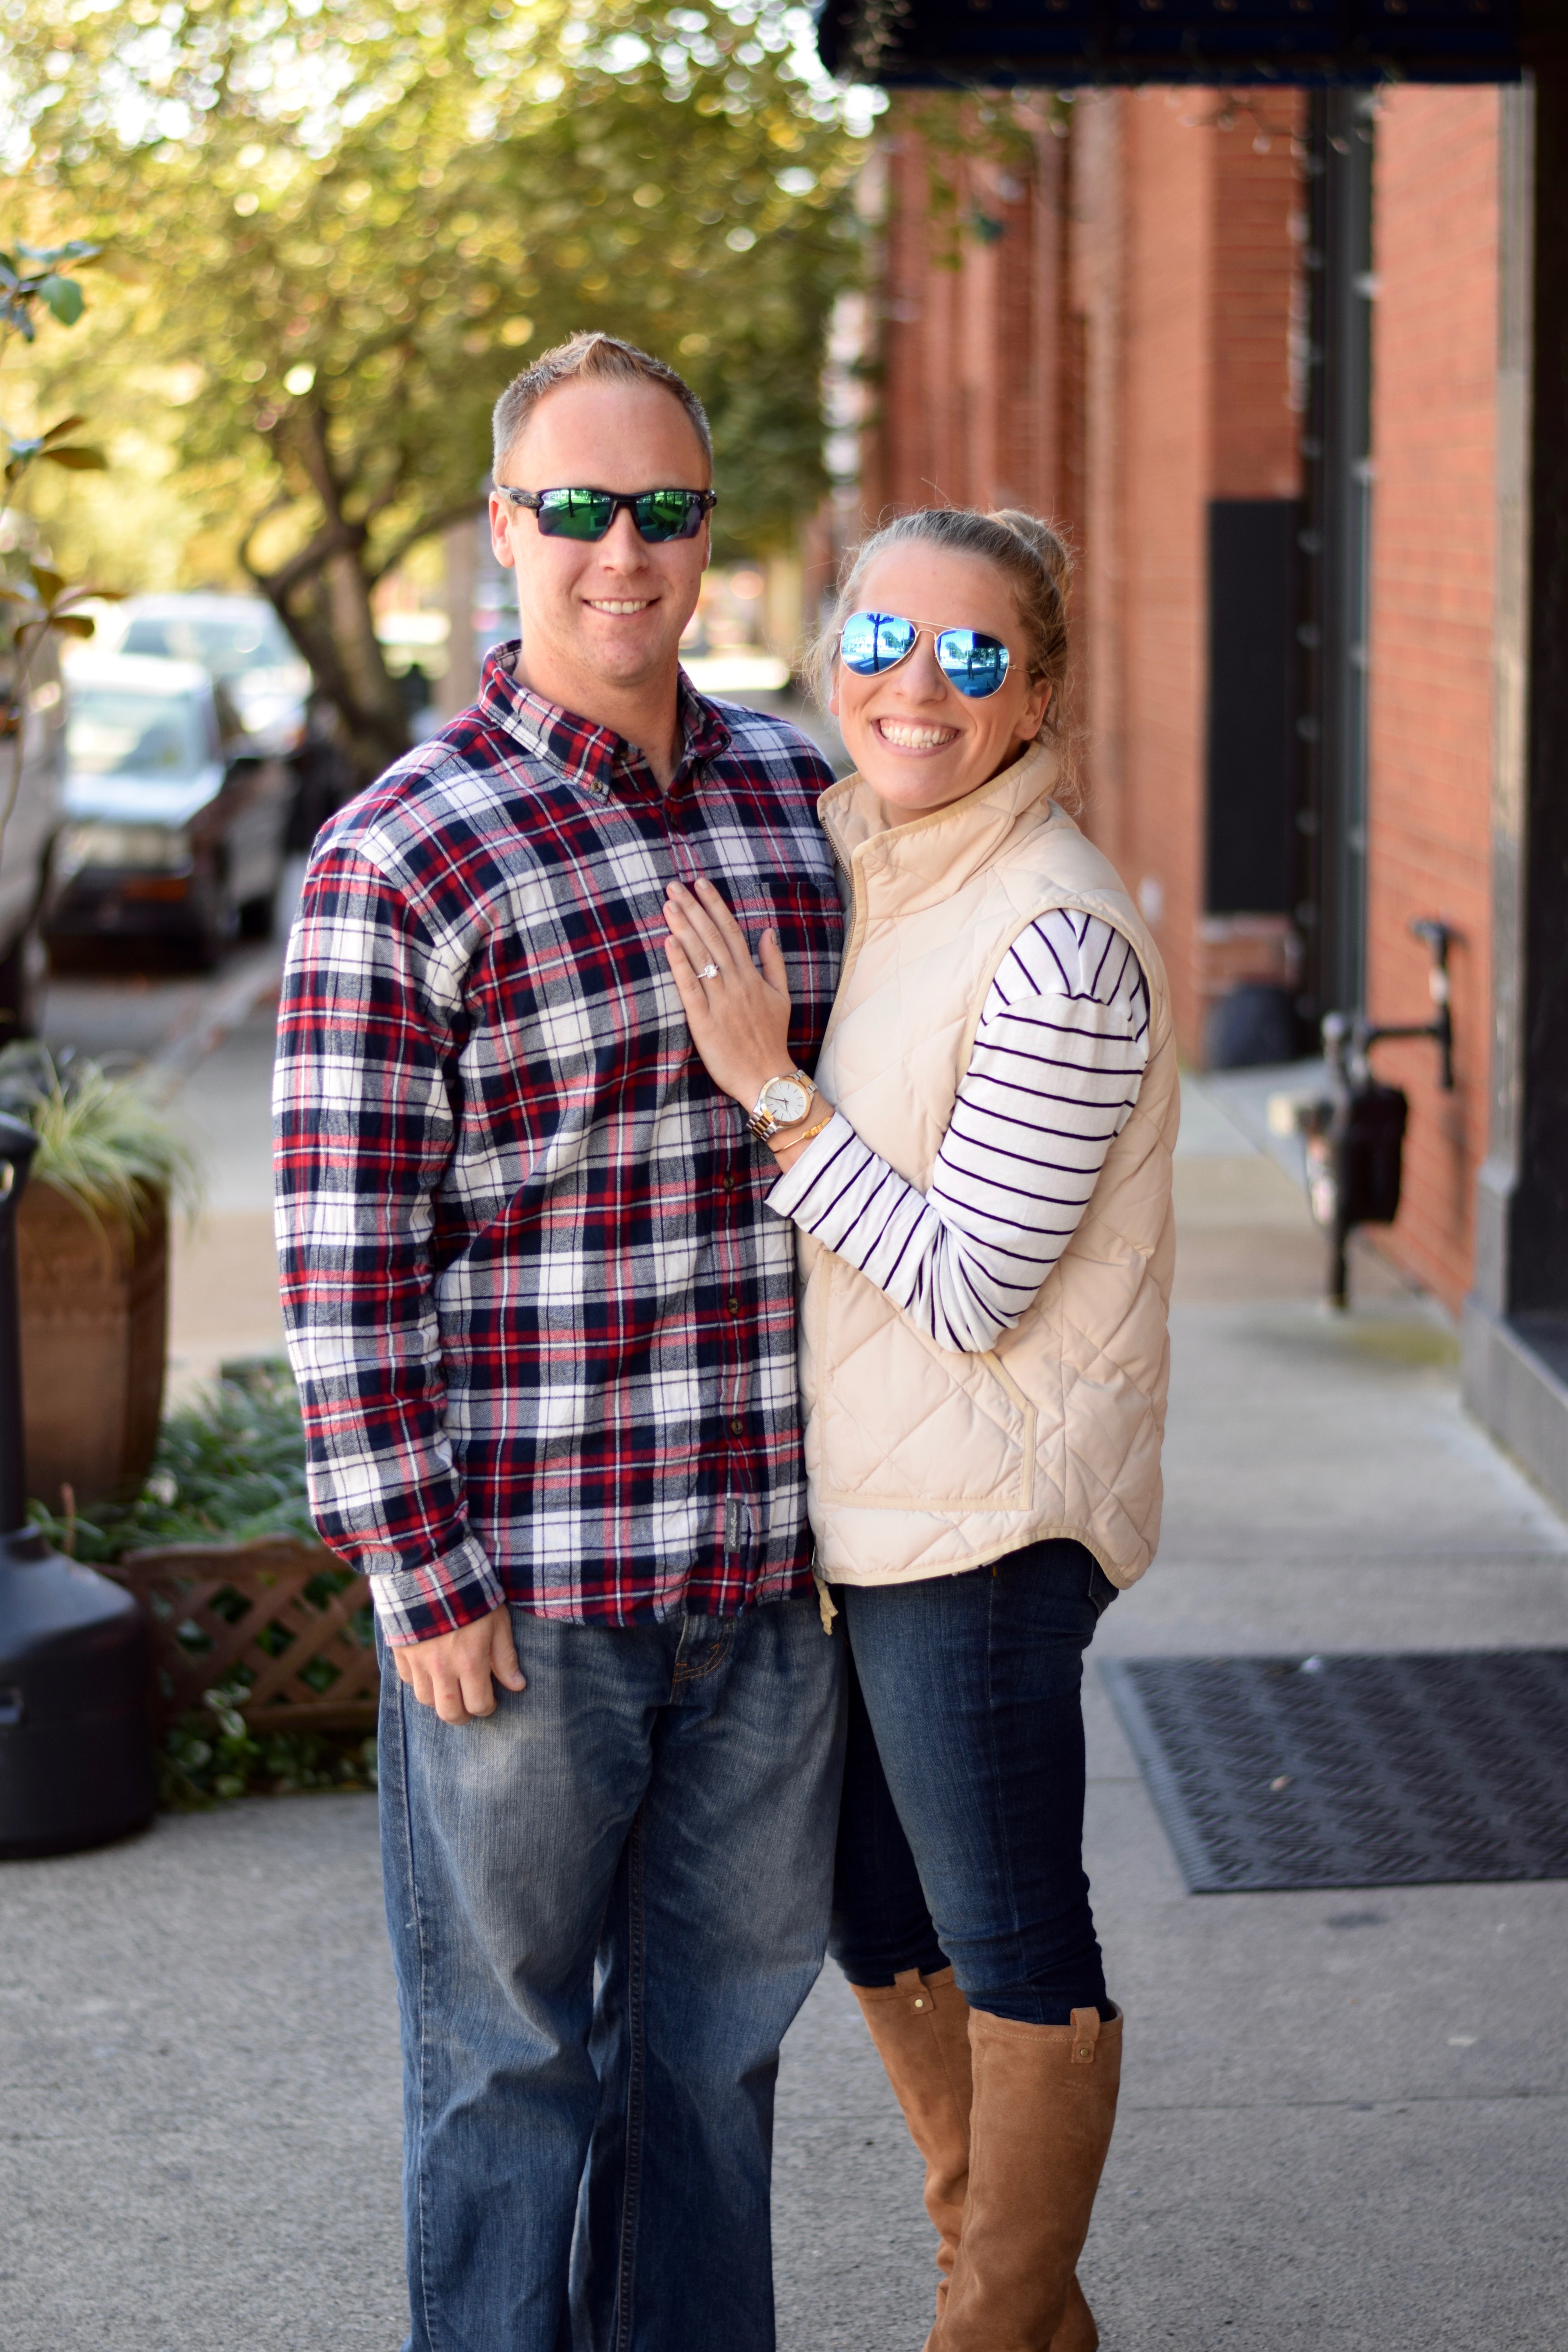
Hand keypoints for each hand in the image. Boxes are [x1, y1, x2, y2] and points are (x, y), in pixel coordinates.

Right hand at [392, 1604, 526, 1725]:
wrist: (430, 1569)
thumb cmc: (472, 1594)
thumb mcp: (497, 1622)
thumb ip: (505, 1656)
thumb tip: (518, 1686)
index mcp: (470, 1663)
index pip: (479, 1705)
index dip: (487, 1707)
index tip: (490, 1699)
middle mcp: (442, 1669)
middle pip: (449, 1713)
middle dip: (462, 1715)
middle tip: (469, 1703)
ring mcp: (418, 1662)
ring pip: (425, 1700)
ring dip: (439, 1698)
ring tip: (450, 1685)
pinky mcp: (401, 1652)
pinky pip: (408, 1680)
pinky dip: (419, 1679)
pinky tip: (430, 1668)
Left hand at [663, 876, 796, 1112]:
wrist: (767, 1078)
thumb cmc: (771, 1038)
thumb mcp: (781, 997)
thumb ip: (773, 963)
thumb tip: (768, 931)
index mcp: (752, 977)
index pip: (732, 932)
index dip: (715, 906)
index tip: (700, 884)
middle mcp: (737, 984)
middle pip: (712, 938)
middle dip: (693, 909)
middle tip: (674, 886)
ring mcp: (720, 1002)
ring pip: (701, 958)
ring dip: (683, 929)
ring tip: (668, 904)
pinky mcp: (704, 1022)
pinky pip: (691, 988)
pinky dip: (680, 964)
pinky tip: (668, 943)